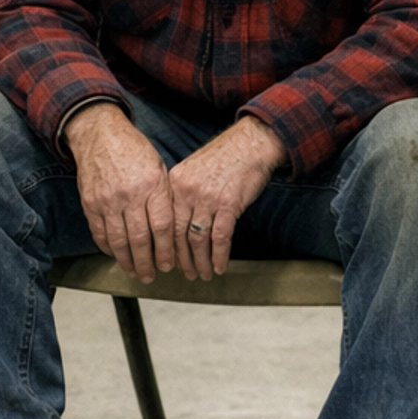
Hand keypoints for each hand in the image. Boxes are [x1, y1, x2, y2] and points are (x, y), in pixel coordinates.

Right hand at [64, 104, 175, 283]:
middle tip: (151, 276)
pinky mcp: (90, 202)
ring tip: (135, 272)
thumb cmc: (134, 150)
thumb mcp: (159, 168)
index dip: (167, 251)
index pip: (163, 227)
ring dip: (128, 262)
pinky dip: (108, 248)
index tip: (169, 264)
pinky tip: (116, 255)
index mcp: (152, 185)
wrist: (99, 134)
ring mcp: (107, 200)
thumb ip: (164, 198)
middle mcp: (130, 194)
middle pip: (141, 239)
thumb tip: (172, 231)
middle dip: (147, 263)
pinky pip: (99, 232)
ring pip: (119, 241)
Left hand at [168, 116, 286, 281]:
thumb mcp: (194, 169)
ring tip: (202, 275)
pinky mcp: (228, 204)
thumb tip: (179, 223)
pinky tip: (219, 267)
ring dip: (200, 262)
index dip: (167, 246)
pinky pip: (220, 238)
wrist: (252, 143)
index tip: (170, 261)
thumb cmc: (226, 157)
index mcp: (175, 182)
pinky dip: (218, 256)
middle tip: (185, 274)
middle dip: (182, 259)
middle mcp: (187, 190)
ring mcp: (207, 198)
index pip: (165, 221)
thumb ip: (183, 193)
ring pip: (198, 239)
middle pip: (178, 234)